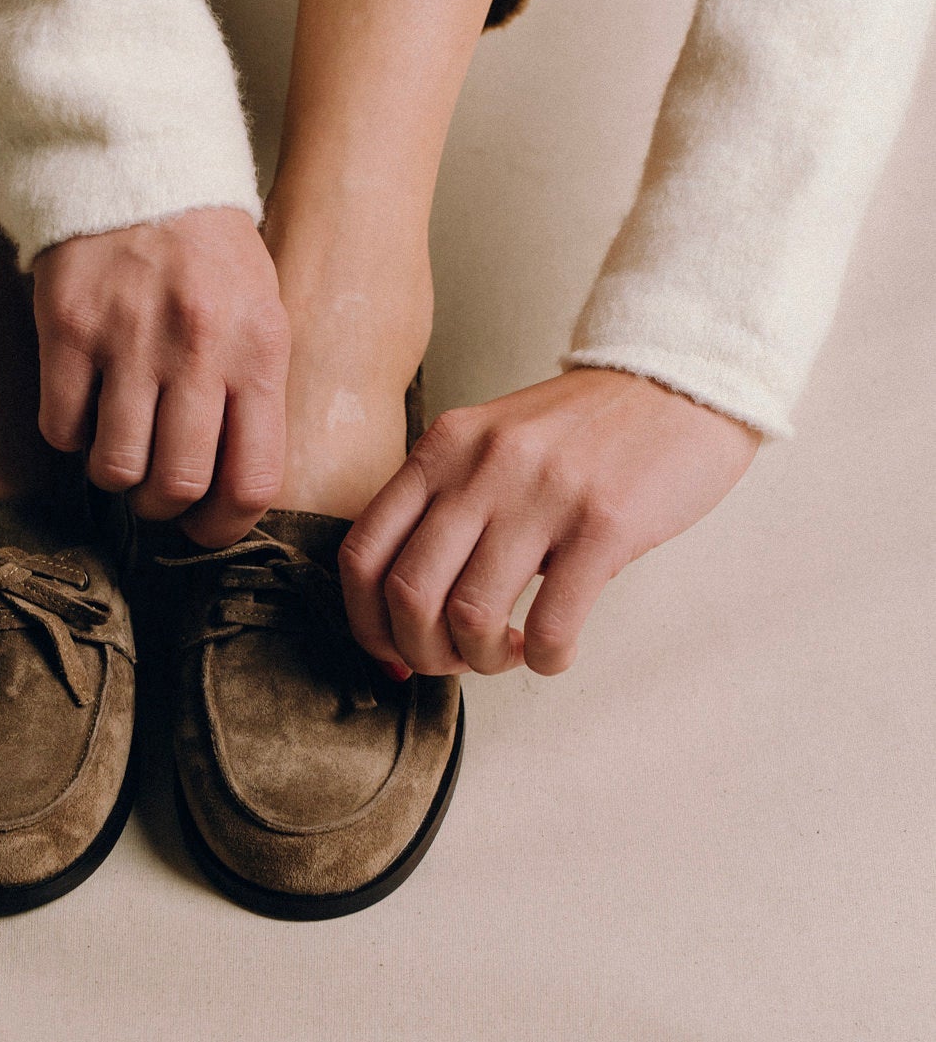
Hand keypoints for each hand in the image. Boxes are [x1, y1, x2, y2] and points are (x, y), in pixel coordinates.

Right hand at [32, 209, 289, 547]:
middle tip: (154, 495)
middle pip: (177, 484)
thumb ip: (256, 391)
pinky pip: (62, 427)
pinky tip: (84, 406)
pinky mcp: (68, 327)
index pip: (253, 479)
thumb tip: (233, 486)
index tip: (204, 529)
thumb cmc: (209, 252)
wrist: (140, 162)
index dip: (224, 526)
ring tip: (119, 451)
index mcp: (258, 351)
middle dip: (162, 508)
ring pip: (114, 466)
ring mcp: (128, 339)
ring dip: (113, 476)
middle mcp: (198, 350)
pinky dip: (70, 434)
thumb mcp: (262, 310)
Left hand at [338, 367, 760, 676]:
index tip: (395, 650)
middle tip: (456, 660)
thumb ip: (445, 504)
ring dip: (483, 660)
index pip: (362, 554)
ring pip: (471, 616)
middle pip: (408, 595)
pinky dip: (544, 659)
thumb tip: (406, 608)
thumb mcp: (492, 444)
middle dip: (423, 652)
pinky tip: (553, 650)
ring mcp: (542, 494)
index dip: (367, 623)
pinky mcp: (604, 524)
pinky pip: (550, 626)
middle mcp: (481, 467)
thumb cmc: (584, 431)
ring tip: (508, 652)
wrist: (680, 382)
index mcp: (442, 448)